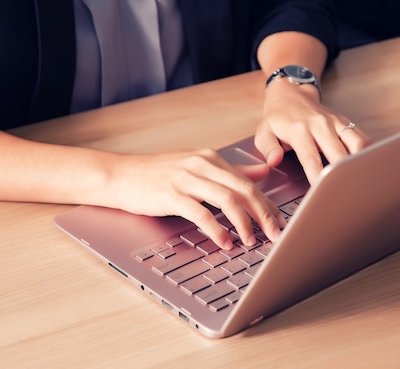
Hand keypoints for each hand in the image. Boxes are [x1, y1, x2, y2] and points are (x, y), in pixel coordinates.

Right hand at [105, 149, 286, 248]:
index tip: (279, 222)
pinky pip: (201, 213)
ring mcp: (186, 179)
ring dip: (244, 223)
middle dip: (264, 214)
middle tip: (275, 234)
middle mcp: (202, 165)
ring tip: (251, 241)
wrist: (120, 175)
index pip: (248, 182)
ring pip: (227, 200)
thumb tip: (263, 172)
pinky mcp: (171, 195)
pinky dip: (216, 230)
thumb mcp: (196, 166)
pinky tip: (224, 242)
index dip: (268, 204)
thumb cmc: (157, 174)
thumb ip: (230, 170)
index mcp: (210, 158)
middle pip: (244, 189)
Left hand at [254, 81, 372, 183]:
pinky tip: (367, 167)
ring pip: (358, 144)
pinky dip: (369, 153)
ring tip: (360, 182)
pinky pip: (363, 138)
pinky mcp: (346, 122)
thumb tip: (274, 161)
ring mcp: (336, 123)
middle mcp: (321, 125)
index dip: (317, 178)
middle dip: (342, 177)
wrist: (292, 93)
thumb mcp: (263, 131)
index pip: (311, 159)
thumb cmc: (277, 118)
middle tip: (345, 195)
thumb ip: (267, 148)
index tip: (320, 194)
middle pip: (339, 155)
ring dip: (361, 163)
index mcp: (299, 130)